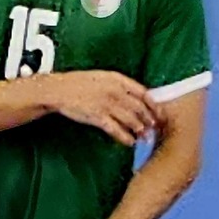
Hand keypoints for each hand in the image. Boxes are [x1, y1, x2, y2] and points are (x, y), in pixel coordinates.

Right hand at [39, 72, 157, 145]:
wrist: (59, 89)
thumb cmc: (81, 83)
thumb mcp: (103, 77)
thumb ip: (120, 85)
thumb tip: (138, 96)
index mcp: (118, 79)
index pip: (143, 93)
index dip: (154, 106)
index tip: (160, 114)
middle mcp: (115, 91)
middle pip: (139, 108)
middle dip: (149, 120)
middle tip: (154, 129)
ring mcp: (106, 104)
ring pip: (130, 119)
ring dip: (139, 130)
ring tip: (144, 138)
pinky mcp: (97, 116)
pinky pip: (116, 129)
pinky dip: (125, 137)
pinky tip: (129, 142)